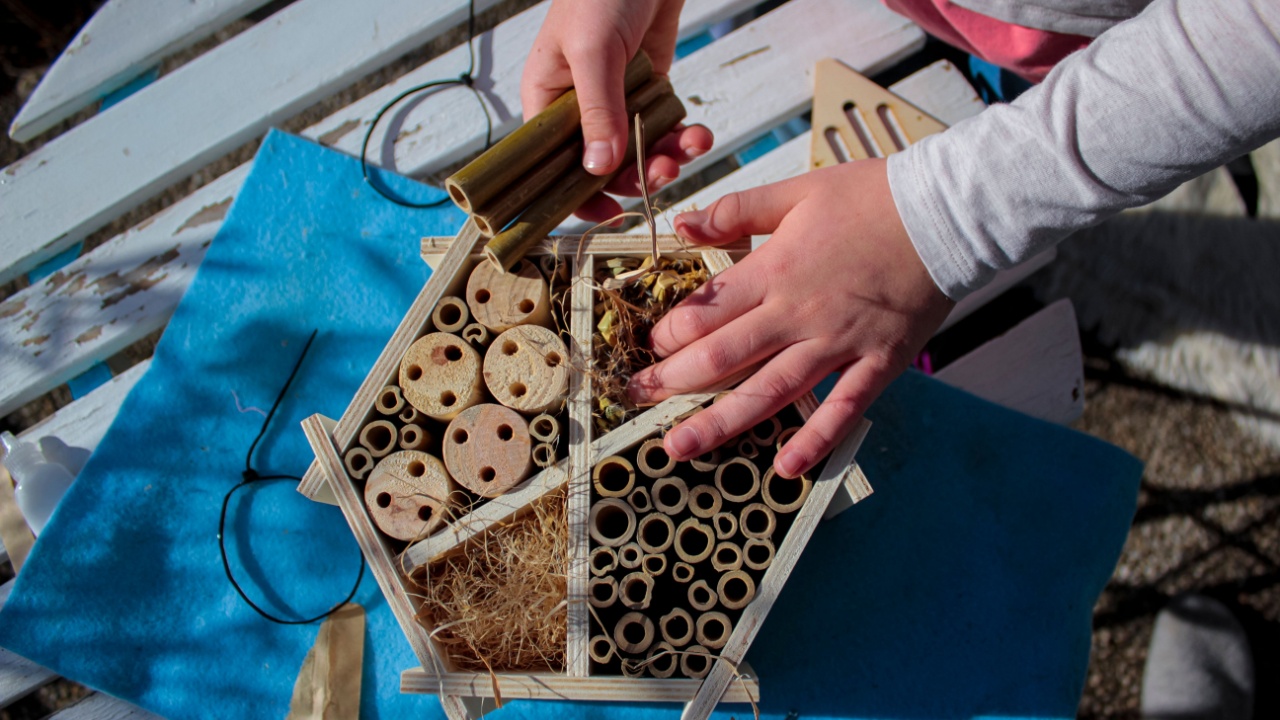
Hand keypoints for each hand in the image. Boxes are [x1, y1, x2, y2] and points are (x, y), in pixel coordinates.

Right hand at [522, 0, 713, 220]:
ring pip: (638, 152)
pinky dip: (683, 138)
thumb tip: (598, 168)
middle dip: (634, 176)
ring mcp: (616, 103)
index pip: (552, 166)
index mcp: (547, 101)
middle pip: (602, 167)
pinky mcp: (649, 93)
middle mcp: (579, 109)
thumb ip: (597, 110)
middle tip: (662, 172)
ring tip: (688, 151)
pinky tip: (699, 135)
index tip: (608, 210)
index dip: (576, 195)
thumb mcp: (593, 51)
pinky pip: (664, 130)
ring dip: (664, 159)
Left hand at [626, 159, 954, 477]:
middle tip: (638, 399)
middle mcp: (799, 313)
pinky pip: (842, 409)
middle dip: (673, 382)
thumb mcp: (797, 191)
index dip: (670, 334)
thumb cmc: (874, 198)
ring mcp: (839, 343)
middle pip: (723, 357)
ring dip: (720, 422)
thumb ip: (736, 211)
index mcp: (775, 270)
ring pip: (769, 391)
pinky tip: (786, 467)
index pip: (705, 311)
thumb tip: (684, 223)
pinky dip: (815, 440)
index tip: (651, 347)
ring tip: (679, 447)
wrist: (946, 214)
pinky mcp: (877, 362)